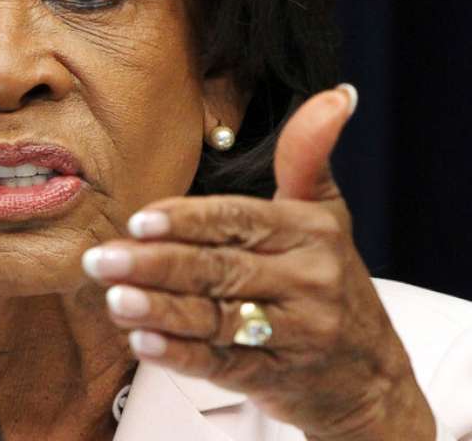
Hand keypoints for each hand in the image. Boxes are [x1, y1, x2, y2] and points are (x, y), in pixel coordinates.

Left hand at [82, 87, 435, 440]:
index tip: (140, 219)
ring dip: (159, 310)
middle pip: (220, 270)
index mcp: (311, 234)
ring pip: (215, 319)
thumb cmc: (332, 281)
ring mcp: (293, 334)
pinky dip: (180, 355)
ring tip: (114, 299)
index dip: (188, 220)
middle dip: (155, 264)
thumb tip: (336, 94)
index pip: (240, 221)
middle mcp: (307, 282)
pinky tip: (142, 343)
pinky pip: (221, 364)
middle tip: (101, 259)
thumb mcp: (326, 216)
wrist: (370, 376)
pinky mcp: (275, 378)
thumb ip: (308, 157)